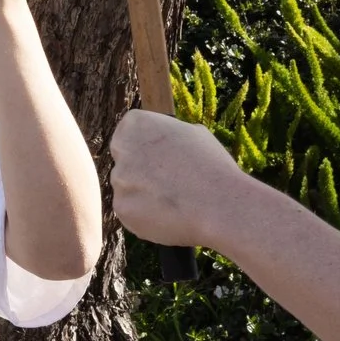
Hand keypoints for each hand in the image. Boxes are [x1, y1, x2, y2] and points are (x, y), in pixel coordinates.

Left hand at [109, 108, 249, 248]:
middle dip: (141, 173)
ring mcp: (119, 179)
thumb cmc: (212, 167)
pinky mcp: (122, 207)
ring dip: (143, 196)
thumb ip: (167, 135)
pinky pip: (129, 212)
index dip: (147, 148)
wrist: (220, 204)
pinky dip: (144, 216)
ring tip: (175, 201)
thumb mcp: (193, 134)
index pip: (128, 134)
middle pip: (125, 162)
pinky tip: (169, 216)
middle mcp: (121, 148)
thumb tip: (160, 143)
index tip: (163, 159)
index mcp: (136, 124)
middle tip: (169, 183)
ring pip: (127, 189)